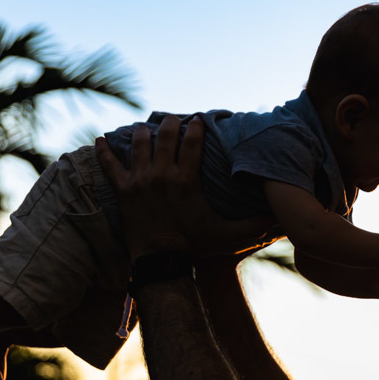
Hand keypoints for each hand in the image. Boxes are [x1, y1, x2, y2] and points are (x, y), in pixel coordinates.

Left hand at [95, 115, 266, 259]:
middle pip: (165, 134)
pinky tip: (100, 138)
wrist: (161, 259)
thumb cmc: (194, 244)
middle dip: (170, 122)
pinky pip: (109, 164)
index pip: (193, 142)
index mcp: (187, 179)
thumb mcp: (227, 234)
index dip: (197, 127)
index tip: (197, 120)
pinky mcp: (123, 190)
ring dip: (143, 132)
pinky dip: (104, 150)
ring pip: (139, 143)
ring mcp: (140, 180)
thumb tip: (277, 219)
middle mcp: (162, 174)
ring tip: (147, 129)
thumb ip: (253, 225)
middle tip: (172, 120)